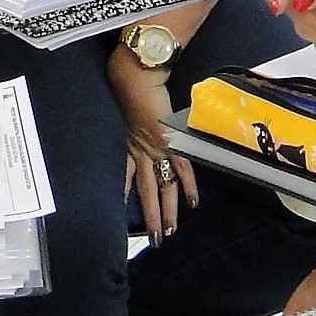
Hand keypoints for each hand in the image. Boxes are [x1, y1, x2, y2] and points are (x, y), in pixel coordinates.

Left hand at [108, 46, 195, 242]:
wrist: (137, 75)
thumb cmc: (130, 88)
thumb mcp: (125, 113)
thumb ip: (130, 126)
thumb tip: (134, 132)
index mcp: (127, 147)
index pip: (124, 180)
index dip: (124, 199)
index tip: (122, 220)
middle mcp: (140, 153)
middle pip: (146, 192)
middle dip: (150, 216)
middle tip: (153, 240)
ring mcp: (156, 149)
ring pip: (162, 187)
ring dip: (166, 211)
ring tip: (169, 232)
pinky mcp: (171, 142)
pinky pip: (181, 169)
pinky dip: (188, 186)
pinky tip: (193, 203)